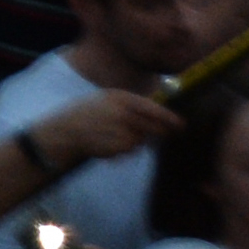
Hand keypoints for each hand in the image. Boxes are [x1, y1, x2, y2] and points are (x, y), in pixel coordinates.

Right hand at [36, 84, 180, 170]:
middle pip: (151, 127)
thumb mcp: (108, 99)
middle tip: (161, 134)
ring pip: (140, 141)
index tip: (182, 124)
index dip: (168, 117)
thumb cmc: (89, 112)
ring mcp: (118, 131)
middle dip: (158, 132)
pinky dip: (123, 149)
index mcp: (119, 98)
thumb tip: (159, 110)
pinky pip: (128, 150)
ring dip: (134, 140)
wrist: (66, 129)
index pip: (151, 108)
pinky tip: (109, 142)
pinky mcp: (115, 147)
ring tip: (115, 134)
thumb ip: (132, 104)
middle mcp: (120, 114)